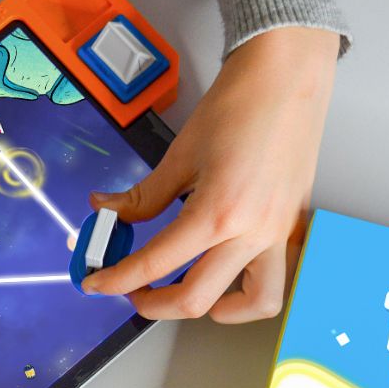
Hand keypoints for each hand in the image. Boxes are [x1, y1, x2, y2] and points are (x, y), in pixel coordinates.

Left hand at [82, 27, 338, 321]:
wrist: (288, 77)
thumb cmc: (242, 104)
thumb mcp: (181, 154)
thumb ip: (143, 195)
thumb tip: (109, 212)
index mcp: (218, 212)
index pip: (155, 264)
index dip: (117, 279)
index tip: (98, 282)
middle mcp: (252, 232)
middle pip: (195, 298)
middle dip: (153, 303)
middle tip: (131, 289)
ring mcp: (277, 235)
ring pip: (252, 304)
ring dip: (213, 310)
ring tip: (185, 296)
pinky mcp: (290, 229)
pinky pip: (273, 279)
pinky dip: (248, 291)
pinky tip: (225, 275)